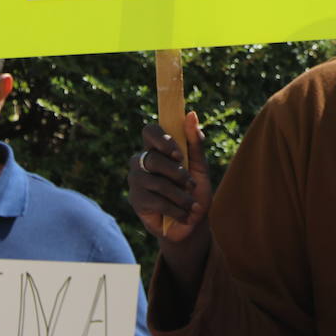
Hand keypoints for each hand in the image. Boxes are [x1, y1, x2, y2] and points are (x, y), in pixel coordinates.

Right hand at [128, 111, 211, 243]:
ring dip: (180, 195)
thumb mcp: (200, 166)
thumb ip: (195, 142)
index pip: (149, 131)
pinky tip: (184, 214)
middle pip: (153, 158)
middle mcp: (142, 161)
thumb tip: (191, 114)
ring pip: (156, 182)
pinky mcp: (136, 201)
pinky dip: (176, 209)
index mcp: (157, 148)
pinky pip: (155, 201)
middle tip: (190, 184)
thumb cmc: (195, 190)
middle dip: (176, 173)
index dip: (162, 140)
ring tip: (191, 203)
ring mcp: (136, 181)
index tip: (178, 154)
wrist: (193, 221)